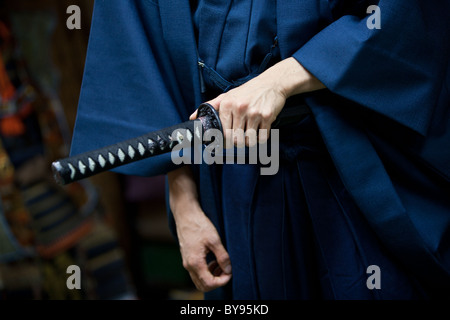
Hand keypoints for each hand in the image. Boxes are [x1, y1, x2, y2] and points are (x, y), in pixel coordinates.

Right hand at [168, 166, 231, 291]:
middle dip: (217, 282)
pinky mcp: (187, 257)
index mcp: (195, 262)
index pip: (209, 283)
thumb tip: (229, 270)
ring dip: (212, 277)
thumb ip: (222, 257)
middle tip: (227, 271)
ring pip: (199, 280)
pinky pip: (197, 272)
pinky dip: (206, 271)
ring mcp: (186, 262)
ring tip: (222, 265)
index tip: (230, 273)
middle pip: (203, 285)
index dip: (222, 281)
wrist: (186, 214)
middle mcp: (188, 265)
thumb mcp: (214, 240)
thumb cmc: (199, 224)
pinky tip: (214, 261)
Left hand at [190, 57, 324, 146]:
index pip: (222, 132)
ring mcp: (254, 113)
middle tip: (239, 139)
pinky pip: (262, 137)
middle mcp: (240, 108)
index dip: (225, 141)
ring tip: (250, 135)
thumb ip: (211, 106)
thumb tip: (193, 118)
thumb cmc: (247, 91)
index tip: (227, 142)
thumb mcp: (227, 96)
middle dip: (237, 143)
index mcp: (227, 104)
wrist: (271, 82)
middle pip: (235, 139)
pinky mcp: (267, 116)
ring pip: (249, 141)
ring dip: (249, 142)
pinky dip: (261, 138)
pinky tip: (260, 130)